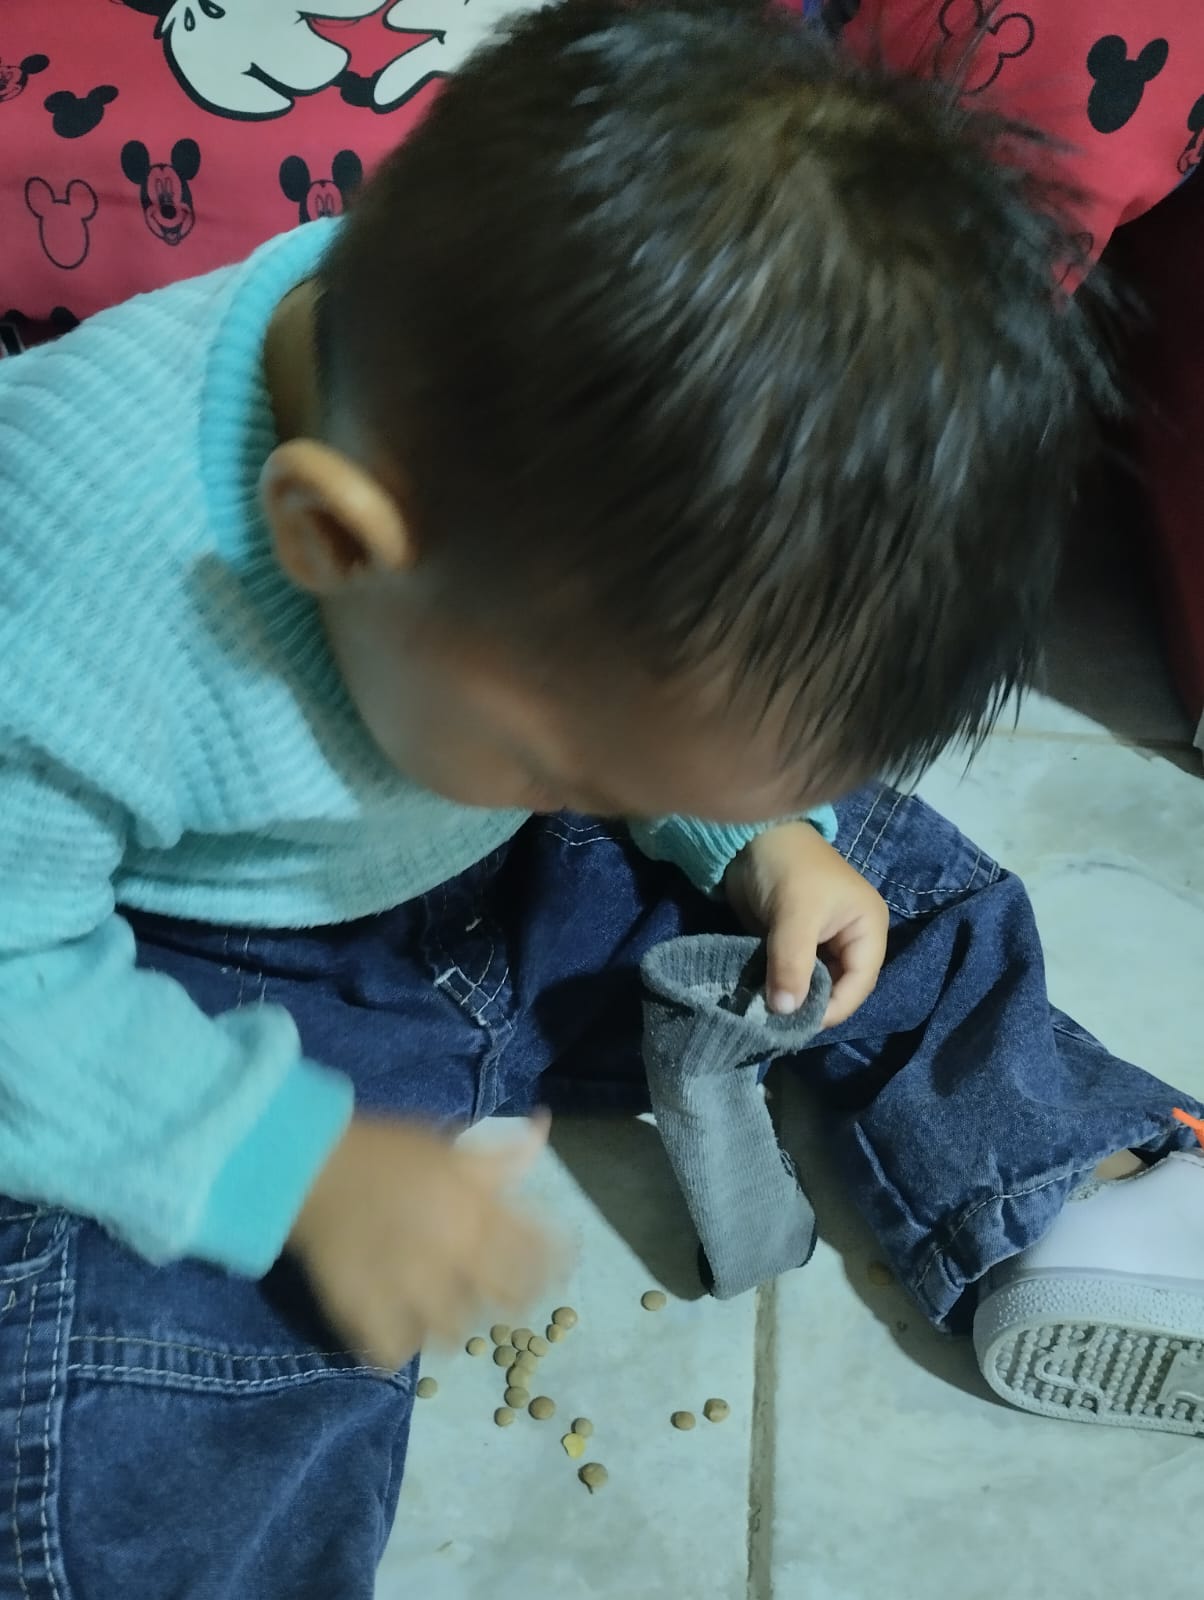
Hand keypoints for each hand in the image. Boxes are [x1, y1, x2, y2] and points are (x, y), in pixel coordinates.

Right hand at [288, 1113, 551, 1369]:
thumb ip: (500, 1156)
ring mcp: (411, 1290)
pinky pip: (394, 1351)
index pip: (536, 1256)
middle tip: (493, 1297)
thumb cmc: (387, 1151)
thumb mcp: (450, 1146)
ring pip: (454, 1334)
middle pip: (504, 1305)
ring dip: (454, 1325)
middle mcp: (454, 1257)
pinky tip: (397, 1332)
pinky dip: (398, 1347)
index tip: (548, 1273)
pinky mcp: (367, 1312)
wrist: (312, 1165)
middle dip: (507, 1303)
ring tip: (442, 1312)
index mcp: (478, 1214)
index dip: (549, 1268)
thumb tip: (541, 1129)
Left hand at [724, 821, 888, 1026]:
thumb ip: (792, 964)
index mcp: (868, 928)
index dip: (834, 1008)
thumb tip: (784, 1012)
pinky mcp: (795, 943)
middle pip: (839, 987)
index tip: (800, 1025)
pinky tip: (762, 999)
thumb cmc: (787, 867)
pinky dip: (780, 987)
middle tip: (780, 1025)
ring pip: (815, 984)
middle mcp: (851, 938)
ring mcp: (823, 942)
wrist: (750, 835)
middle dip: (812, 1006)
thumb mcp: (794, 916)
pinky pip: (794, 974)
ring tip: (768, 1016)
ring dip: (794, 999)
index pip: (860, 982)